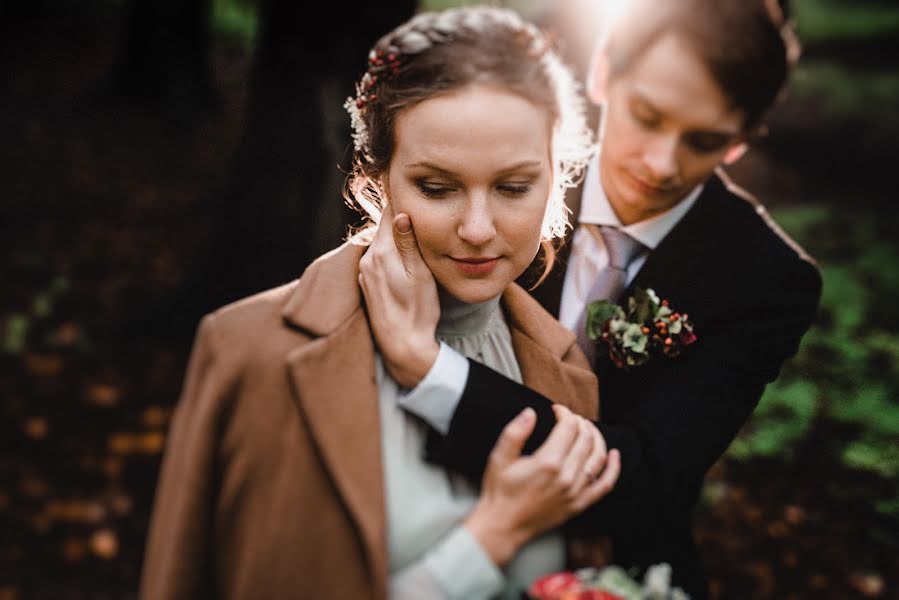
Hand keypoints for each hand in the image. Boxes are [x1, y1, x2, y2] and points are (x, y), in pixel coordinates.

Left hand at [358, 204, 440, 387]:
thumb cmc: (417, 311)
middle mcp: (368, 259)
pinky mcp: (367, 284)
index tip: (410, 182)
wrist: (402, 347)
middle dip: (399, 215)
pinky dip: (390, 251)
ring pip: (381, 242)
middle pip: (384, 227)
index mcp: (382, 253)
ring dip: (395, 234)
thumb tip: (400, 213)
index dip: (401, 197)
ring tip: (413, 224)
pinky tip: (403, 255)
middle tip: (417, 200)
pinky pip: (378, 258)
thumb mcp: (420, 275)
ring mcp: (365, 272)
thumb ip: (408, 243)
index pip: (389, 214)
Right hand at [465, 405, 620, 565]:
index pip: (568, 427)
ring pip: (597, 457)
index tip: (557, 410)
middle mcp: (566, 477)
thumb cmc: (501, 492)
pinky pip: (605, 485)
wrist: (504, 526)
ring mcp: (575, 492)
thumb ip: (515, 432)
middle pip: (585, 439)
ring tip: (588, 429)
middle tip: (570, 418)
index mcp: (548, 462)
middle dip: (580, 422)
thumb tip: (529, 413)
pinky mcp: (579, 504)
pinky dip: (613, 469)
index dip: (564, 413)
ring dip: (596, 438)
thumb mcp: (500, 458)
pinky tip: (614, 456)